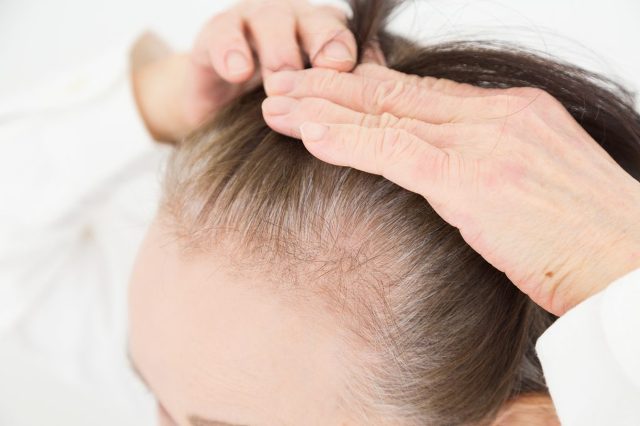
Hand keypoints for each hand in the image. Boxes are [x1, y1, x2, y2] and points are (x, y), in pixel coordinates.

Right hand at [133, 0, 356, 141]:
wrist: (218, 114)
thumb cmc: (276, 114)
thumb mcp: (308, 116)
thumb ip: (335, 112)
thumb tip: (369, 130)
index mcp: (327, 42)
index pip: (350, 41)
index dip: (356, 55)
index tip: (358, 76)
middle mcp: (297, 25)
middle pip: (319, 22)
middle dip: (327, 42)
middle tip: (332, 66)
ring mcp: (256, 24)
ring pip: (274, 21)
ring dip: (281, 53)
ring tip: (278, 85)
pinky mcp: (217, 34)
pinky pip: (225, 34)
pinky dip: (232, 51)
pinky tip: (238, 72)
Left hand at [262, 64, 639, 314]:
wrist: (629, 260)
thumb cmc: (586, 232)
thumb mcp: (535, 180)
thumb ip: (489, 163)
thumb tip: (449, 171)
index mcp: (509, 111)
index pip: (418, 92)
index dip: (363, 88)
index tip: (322, 88)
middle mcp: (494, 115)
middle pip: (392, 93)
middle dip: (328, 88)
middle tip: (281, 83)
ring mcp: (483, 142)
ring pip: (384, 115)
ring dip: (321, 109)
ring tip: (274, 105)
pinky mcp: (472, 179)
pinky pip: (394, 151)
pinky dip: (346, 141)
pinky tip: (306, 134)